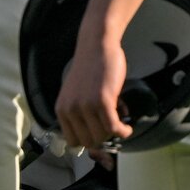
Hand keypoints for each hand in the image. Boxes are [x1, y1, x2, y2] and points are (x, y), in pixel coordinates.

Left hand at [56, 37, 131, 152]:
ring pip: (103, 136)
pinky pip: (114, 128)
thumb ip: (80, 115)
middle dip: (105, 139)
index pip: (73, 142)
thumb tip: (95, 141)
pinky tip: (127, 126)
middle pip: (90, 142)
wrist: (96, 47)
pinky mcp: (101, 101)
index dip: (90, 142)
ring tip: (120, 117)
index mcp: (61, 110)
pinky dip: (124, 131)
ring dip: (116, 132)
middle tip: (114, 126)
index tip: (102, 137)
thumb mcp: (77, 96)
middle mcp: (70, 110)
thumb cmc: (90, 71)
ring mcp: (85, 106)